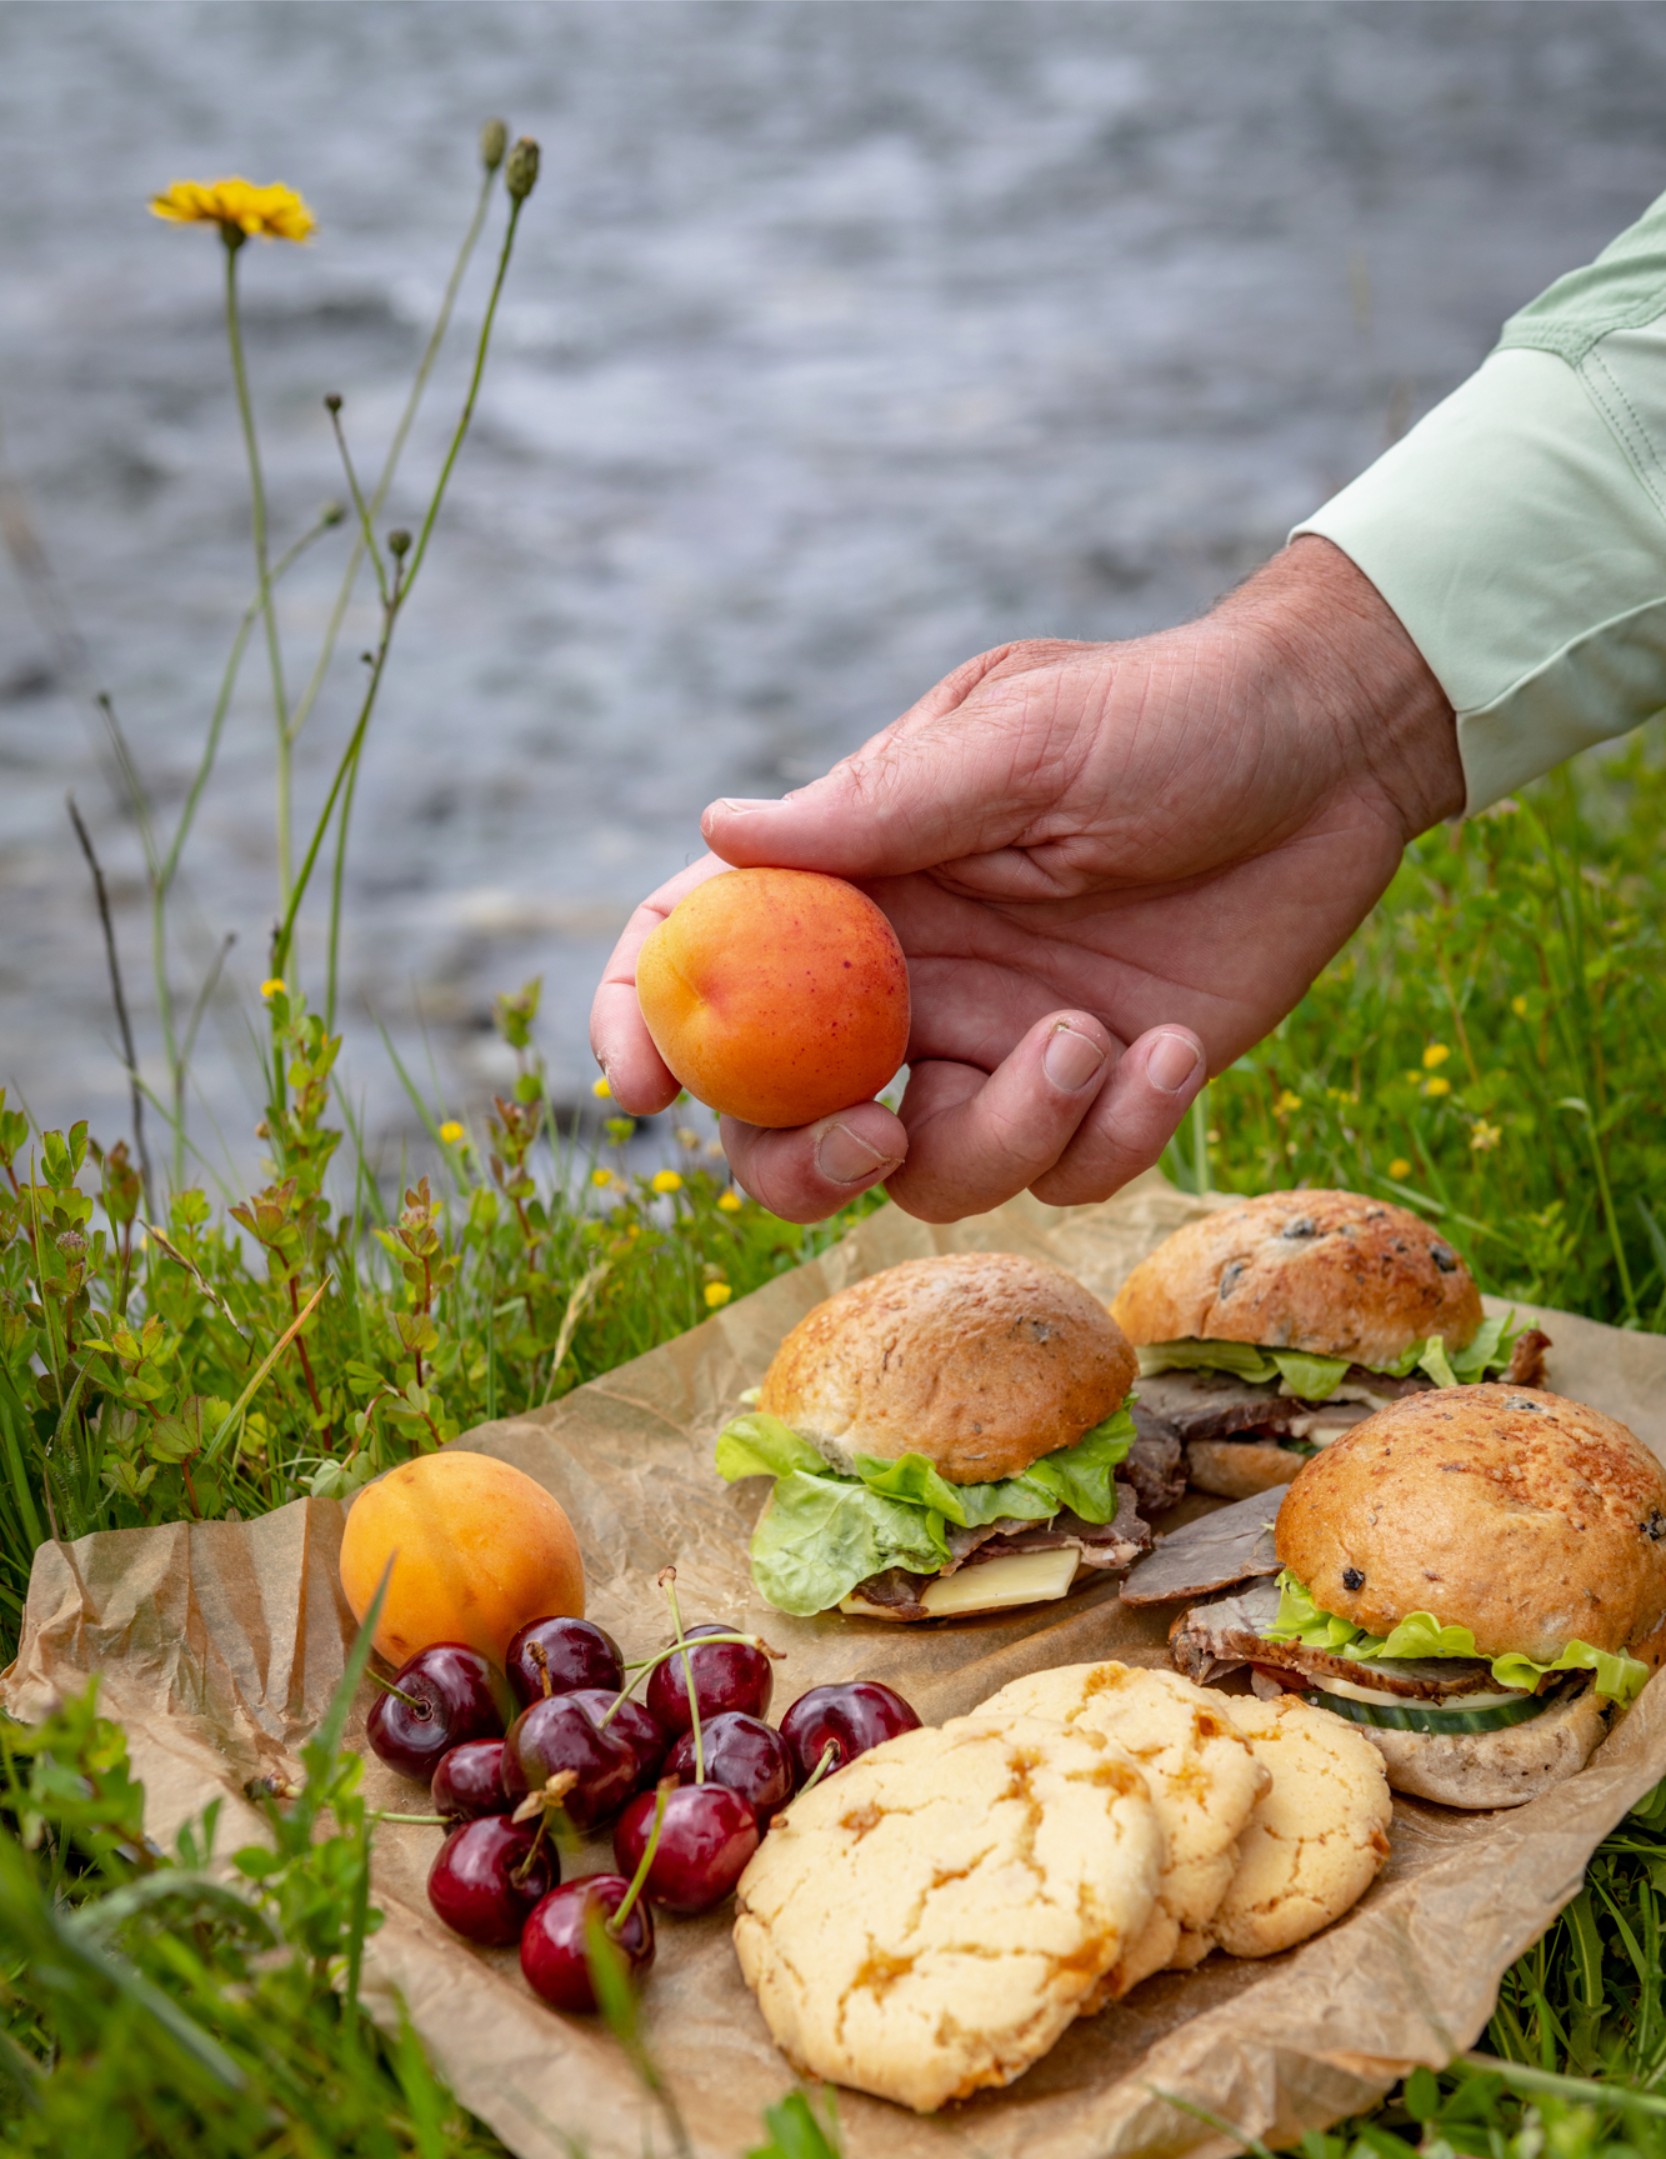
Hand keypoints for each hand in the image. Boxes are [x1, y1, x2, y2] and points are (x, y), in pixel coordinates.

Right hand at [590, 537, 1462, 1221]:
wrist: (1340, 753)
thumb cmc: (1173, 715)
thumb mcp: (1026, 740)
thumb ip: (881, 807)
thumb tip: (720, 832)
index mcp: (860, 875)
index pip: (705, 950)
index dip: (646, 1018)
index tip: (638, 1090)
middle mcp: (908, 976)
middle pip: (786, 1118)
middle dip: (801, 1163)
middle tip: (874, 1138)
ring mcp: (998, 1043)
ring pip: (929, 1172)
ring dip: (1005, 1134)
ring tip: (1091, 1039)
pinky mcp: (1098, 1091)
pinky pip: (1064, 1173)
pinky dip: (1117, 1131)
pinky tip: (1177, 1046)